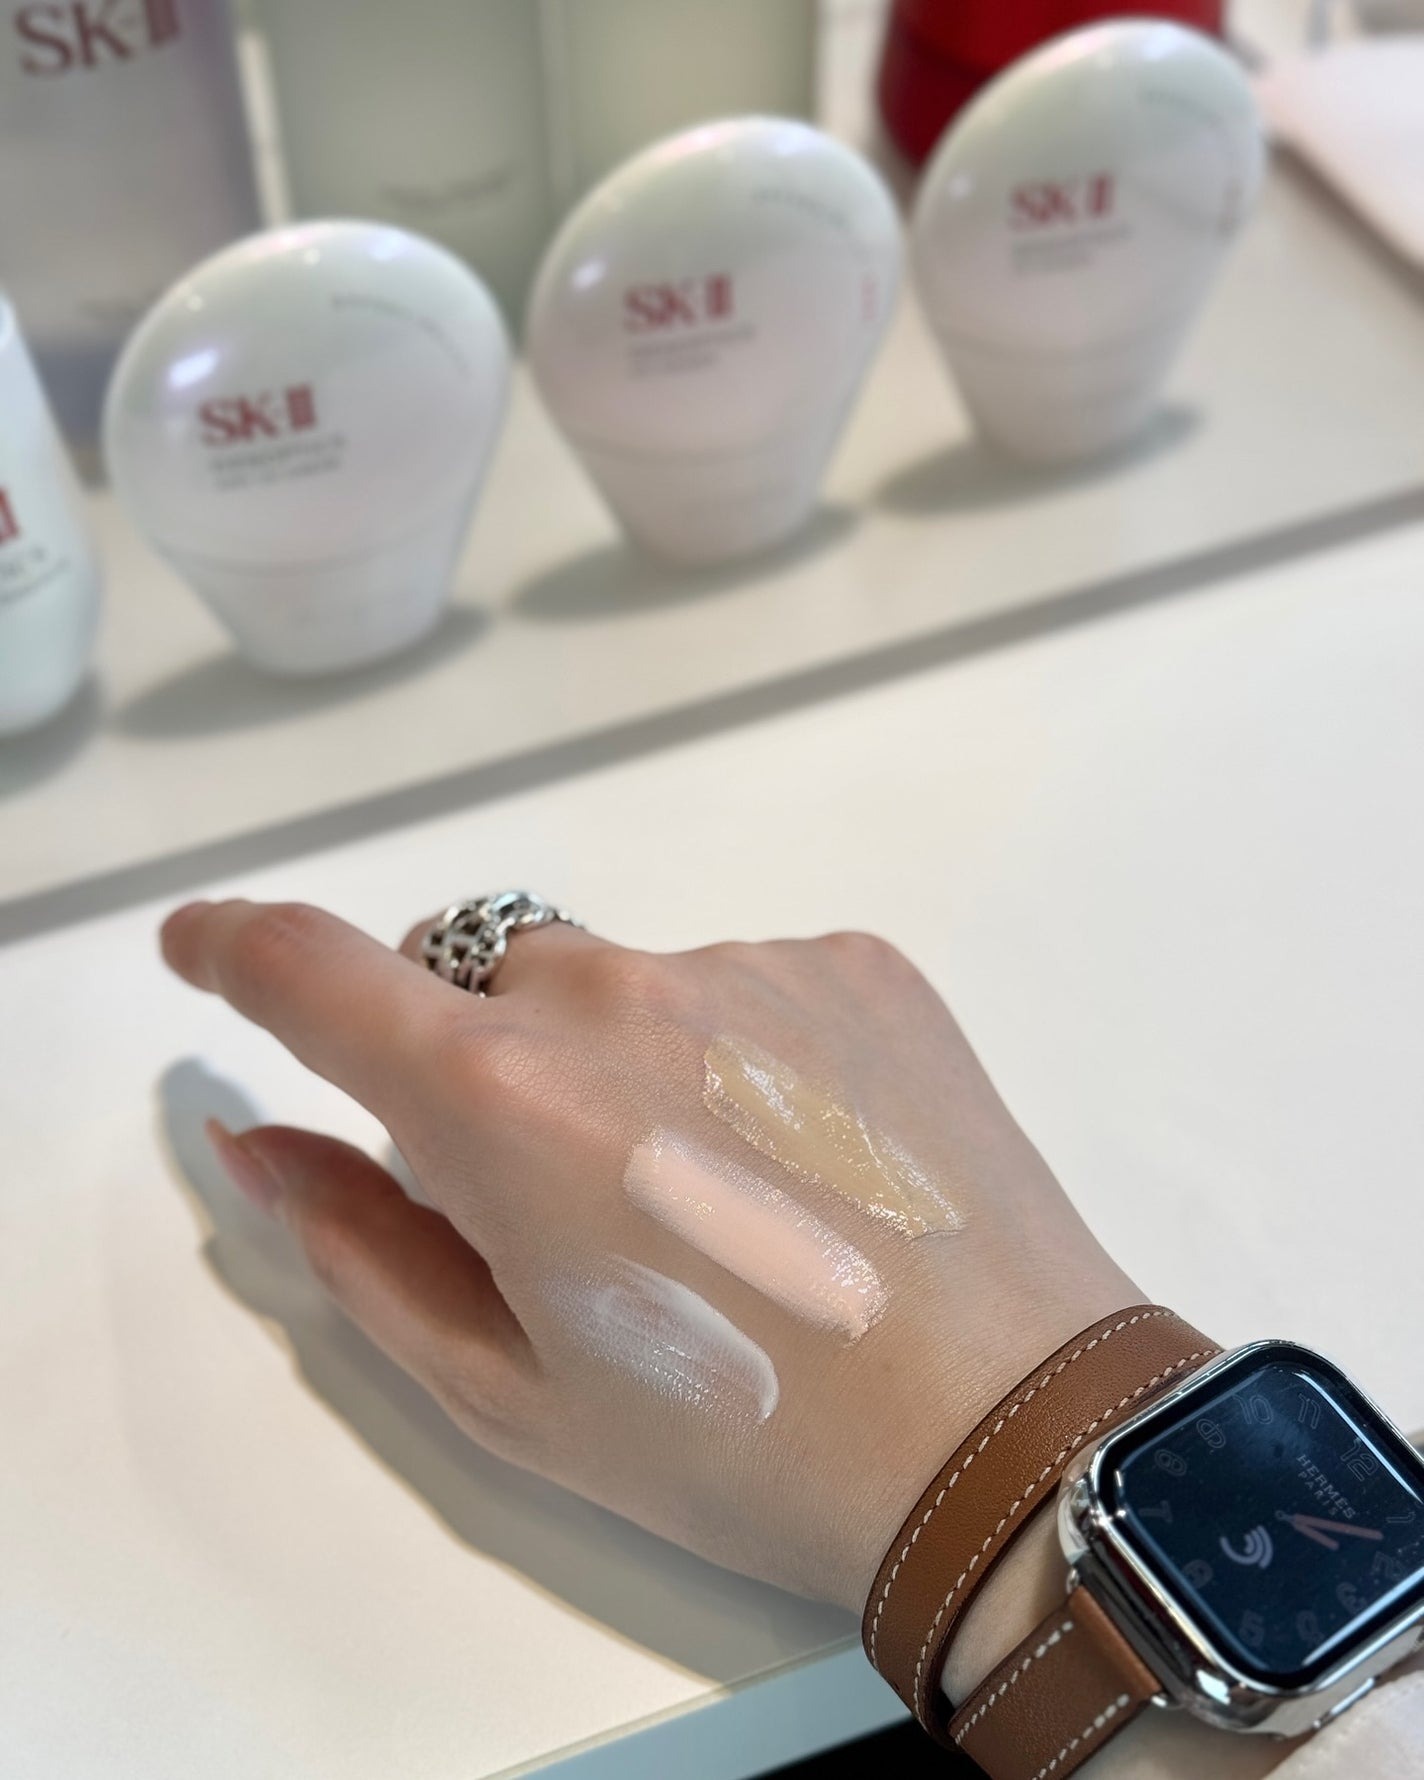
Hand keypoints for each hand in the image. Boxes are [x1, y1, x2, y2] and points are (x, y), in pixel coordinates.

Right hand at [161, 898, 1138, 1632]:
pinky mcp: (857, 959)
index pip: (317, 969)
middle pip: (482, 972)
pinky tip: (806, 1163)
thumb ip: (360, 1247)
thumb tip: (265, 1142)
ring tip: (718, 1200)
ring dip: (622, 1061)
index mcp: (505, 1099)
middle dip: (477, 1055)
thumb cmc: (739, 1443)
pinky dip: (733, 1052)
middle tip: (560, 1190)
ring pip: (621, 982)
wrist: (1011, 1430)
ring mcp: (751, 961)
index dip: (237, 948)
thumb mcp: (513, 1390)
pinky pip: (742, 979)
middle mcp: (618, 989)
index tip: (206, 947)